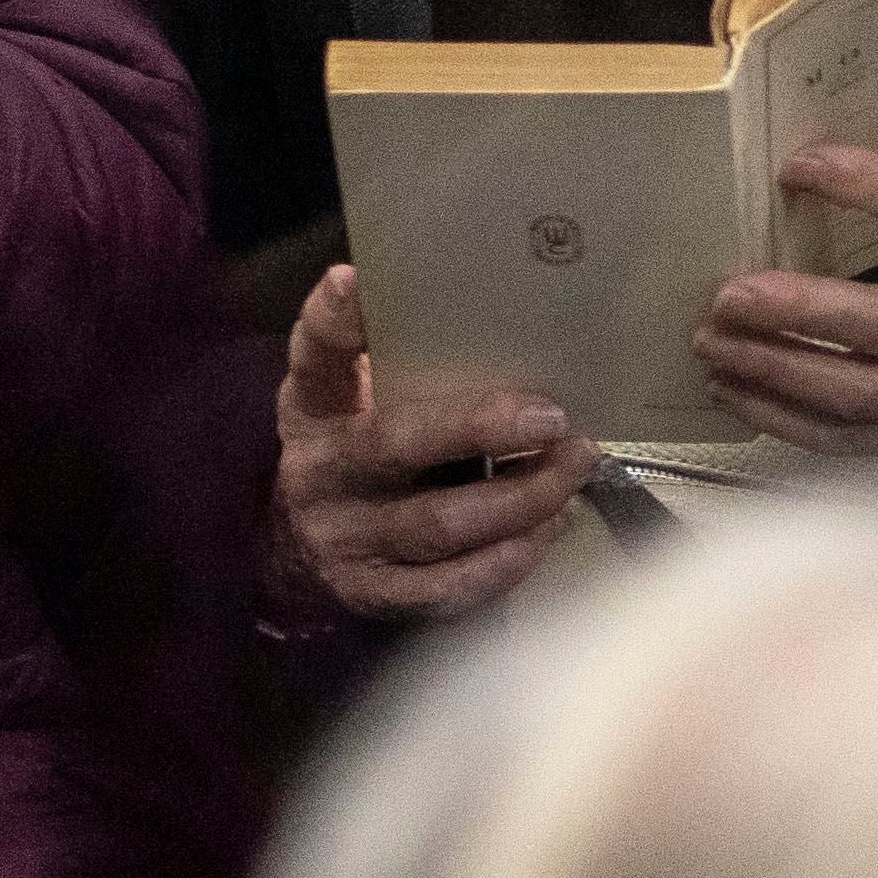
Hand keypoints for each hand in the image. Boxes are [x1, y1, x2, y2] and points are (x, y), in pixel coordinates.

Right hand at [277, 265, 599, 626]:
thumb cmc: (358, 445)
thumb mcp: (351, 392)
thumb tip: (469, 294)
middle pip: (395, 444)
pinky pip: (449, 588)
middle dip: (479, 428)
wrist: (302, 546)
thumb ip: (393, 350)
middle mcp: (318, 472)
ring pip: (438, 524)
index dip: (334, 318)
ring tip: (575, 466)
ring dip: (520, 498)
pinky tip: (549, 528)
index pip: (314, 352)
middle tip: (554, 417)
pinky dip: (507, 560)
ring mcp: (343, 541)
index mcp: (313, 406)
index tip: (357, 281)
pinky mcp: (373, 596)